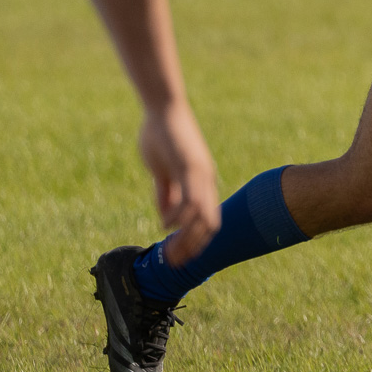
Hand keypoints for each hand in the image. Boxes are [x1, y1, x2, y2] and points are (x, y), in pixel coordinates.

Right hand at [138, 102, 220, 263]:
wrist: (163, 109)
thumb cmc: (161, 137)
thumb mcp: (163, 172)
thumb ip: (166, 194)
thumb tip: (166, 220)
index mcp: (202, 183)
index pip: (208, 221)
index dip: (195, 241)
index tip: (178, 256)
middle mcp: (206, 181)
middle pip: (210, 224)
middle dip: (193, 247)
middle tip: (173, 262)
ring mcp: (200, 174)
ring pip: (203, 216)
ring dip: (186, 238)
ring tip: (169, 251)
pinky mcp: (190, 166)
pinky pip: (190, 199)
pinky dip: (179, 217)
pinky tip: (165, 224)